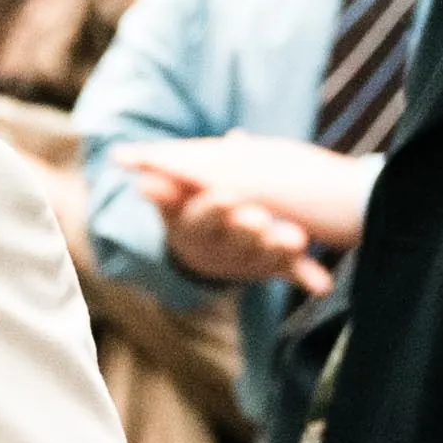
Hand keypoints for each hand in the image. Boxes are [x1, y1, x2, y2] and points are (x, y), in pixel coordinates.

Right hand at [123, 135, 367, 294]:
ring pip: (260, 257)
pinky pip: (287, 273)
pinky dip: (306, 276)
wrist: (200, 249)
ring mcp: (240, 260)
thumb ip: (161, 177)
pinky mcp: (266, 269)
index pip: (197, 217)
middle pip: (229, 239)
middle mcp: (212, 246)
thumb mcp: (172, 193)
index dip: (213, 209)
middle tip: (259, 218)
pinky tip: (323, 285)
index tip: (228, 196)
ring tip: (296, 237)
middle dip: (245, 228)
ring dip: (278, 248)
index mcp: (187, 224)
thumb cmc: (188, 207)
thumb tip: (120, 156)